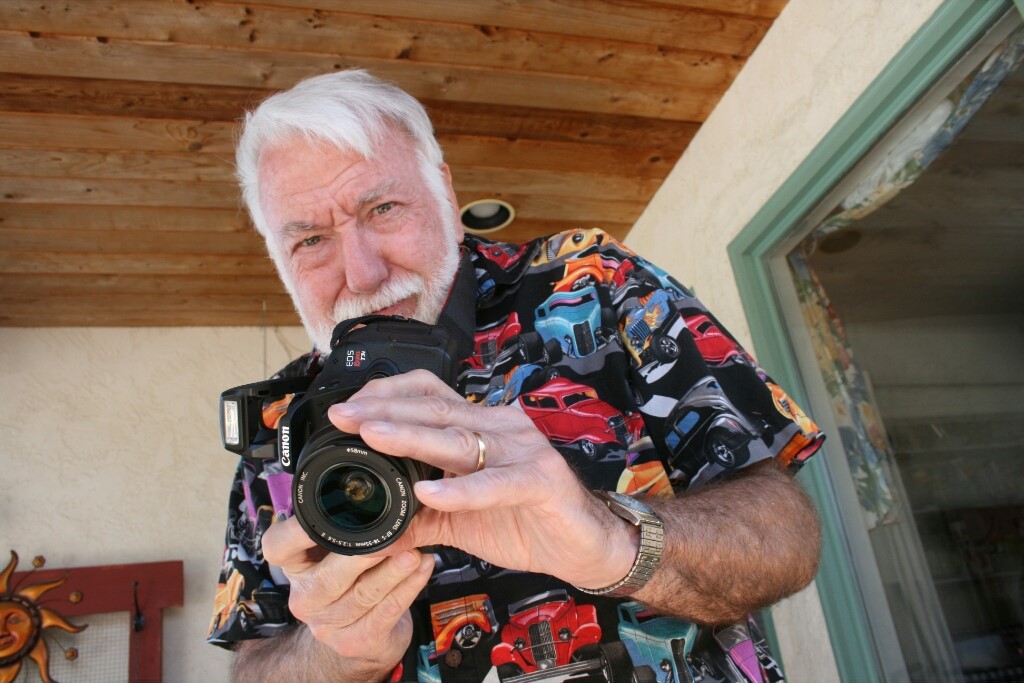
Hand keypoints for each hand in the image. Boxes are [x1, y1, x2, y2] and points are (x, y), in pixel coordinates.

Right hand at [260, 515, 433, 674]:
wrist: (362, 633)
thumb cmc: (350, 577)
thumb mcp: (335, 550)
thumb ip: (340, 523)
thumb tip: (369, 470)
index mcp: (294, 566)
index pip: (277, 547)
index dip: (296, 531)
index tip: (329, 510)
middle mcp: (304, 597)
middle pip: (329, 577)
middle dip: (365, 555)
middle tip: (395, 535)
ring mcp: (328, 624)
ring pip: (364, 595)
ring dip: (395, 571)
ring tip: (417, 552)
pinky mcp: (356, 642)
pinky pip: (387, 611)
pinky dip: (410, 587)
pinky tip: (424, 568)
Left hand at [327, 369, 637, 589]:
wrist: (584, 546)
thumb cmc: (525, 521)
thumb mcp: (458, 520)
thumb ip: (416, 517)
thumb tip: (366, 530)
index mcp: (478, 427)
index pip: (428, 394)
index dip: (387, 396)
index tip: (345, 410)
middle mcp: (499, 428)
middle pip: (435, 408)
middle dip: (384, 411)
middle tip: (343, 416)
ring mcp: (521, 450)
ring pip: (458, 438)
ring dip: (411, 436)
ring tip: (372, 435)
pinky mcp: (539, 481)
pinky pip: (495, 483)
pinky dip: (461, 489)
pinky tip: (430, 494)